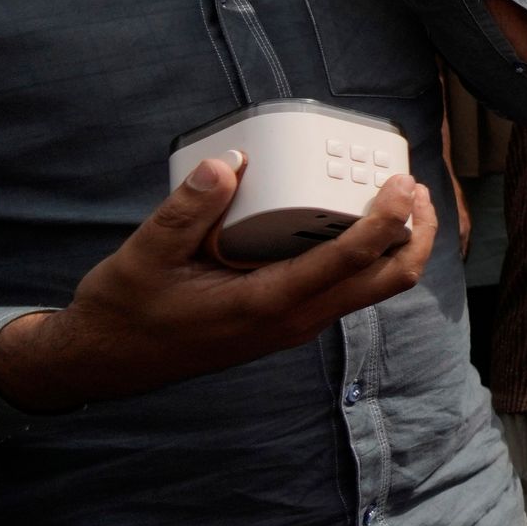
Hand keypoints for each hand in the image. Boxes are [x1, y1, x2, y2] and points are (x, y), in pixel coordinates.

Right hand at [0, 153, 436, 413]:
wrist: (108, 362)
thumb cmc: (126, 311)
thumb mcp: (145, 255)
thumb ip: (187, 210)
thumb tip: (226, 163)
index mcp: (266, 304)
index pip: (349, 262)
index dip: (387, 221)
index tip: (402, 185)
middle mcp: (295, 319)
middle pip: (386, 281)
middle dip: (415, 234)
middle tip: (417, 188)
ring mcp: (296, 323)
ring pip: (371, 287)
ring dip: (395, 245)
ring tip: (399, 197)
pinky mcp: (289, 318)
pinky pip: (346, 287)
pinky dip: (366, 254)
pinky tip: (351, 218)